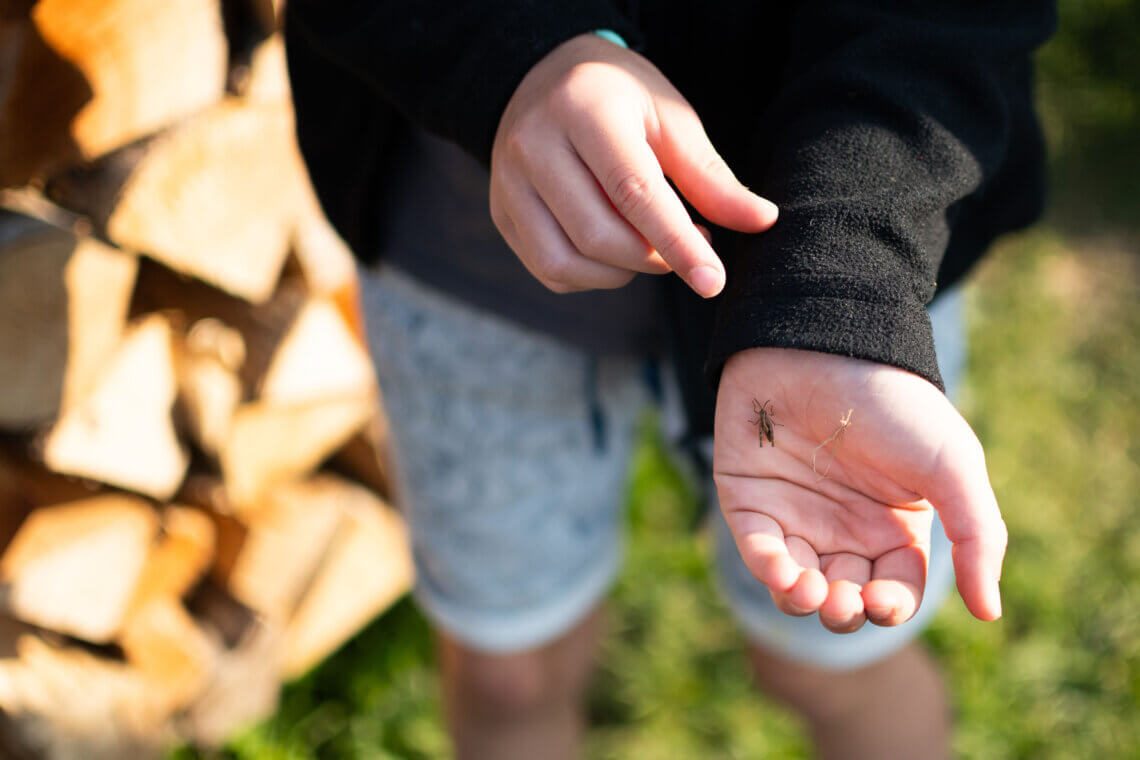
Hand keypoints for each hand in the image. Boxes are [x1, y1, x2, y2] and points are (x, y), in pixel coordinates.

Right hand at [490, 34, 777, 297]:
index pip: (632, 192)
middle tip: (688, 243)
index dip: (676, 242)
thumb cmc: (619, 98)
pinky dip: (593, 276)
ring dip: (623, 272)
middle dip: (654, 256)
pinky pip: (550, 270)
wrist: (543, 77)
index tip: (712, 281)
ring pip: (568, 262)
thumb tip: (762, 221)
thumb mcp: (669, 119)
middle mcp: (534, 146)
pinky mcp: (502, 214)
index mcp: (584, 110)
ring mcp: (508, 184)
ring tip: (649, 244)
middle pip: (599, 235)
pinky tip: (614, 250)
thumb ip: (711, 176)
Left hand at [714, 348, 1006, 632]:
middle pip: (843, 597)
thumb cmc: (894, 402)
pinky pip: (756, 548)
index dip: (890, 607)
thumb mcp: (952, 466)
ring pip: (796, 585)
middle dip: (844, 611)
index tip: (884, 602)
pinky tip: (786, 571)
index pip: (894, 590)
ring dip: (803, 601)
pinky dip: (768, 569)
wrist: (826, 344)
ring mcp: (794, 515)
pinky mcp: (749, 499)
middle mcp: (843, 528)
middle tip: (846, 598)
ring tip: (812, 588)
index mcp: (893, 527)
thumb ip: (977, 537)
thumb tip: (989, 613)